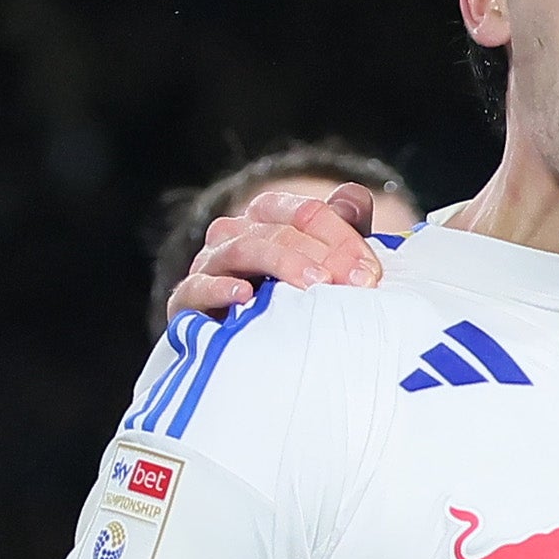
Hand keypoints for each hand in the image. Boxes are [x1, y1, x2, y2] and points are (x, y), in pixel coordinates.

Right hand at [163, 183, 385, 318]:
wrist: (245, 358)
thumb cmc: (290, 305)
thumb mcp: (325, 267)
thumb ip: (344, 228)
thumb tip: (357, 199)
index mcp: (266, 218)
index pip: (307, 212)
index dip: (342, 237)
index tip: (371, 273)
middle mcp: (234, 233)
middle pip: (281, 229)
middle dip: (324, 255)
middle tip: (357, 285)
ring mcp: (209, 264)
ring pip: (245, 248)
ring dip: (283, 263)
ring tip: (316, 286)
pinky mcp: (187, 300)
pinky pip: (198, 286)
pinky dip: (221, 288)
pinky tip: (245, 295)